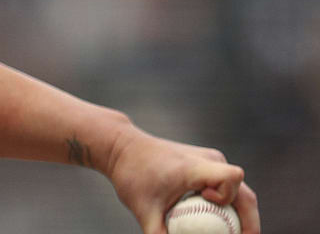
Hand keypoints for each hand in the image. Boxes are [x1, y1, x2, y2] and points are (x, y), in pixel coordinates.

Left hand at [106, 127, 259, 233]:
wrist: (124, 148)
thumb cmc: (132, 175)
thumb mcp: (143, 209)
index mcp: (194, 167)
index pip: (231, 177)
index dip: (228, 197)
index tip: (209, 204)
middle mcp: (209, 160)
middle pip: (245, 193)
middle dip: (249, 223)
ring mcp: (211, 160)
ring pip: (239, 190)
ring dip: (240, 215)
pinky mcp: (207, 163)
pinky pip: (227, 187)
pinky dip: (228, 206)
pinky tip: (218, 224)